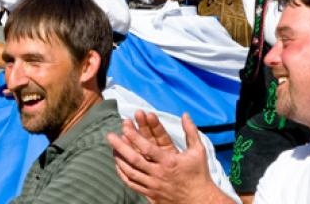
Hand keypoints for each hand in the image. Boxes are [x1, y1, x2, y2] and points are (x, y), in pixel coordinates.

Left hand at [106, 112, 223, 203]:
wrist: (200, 200)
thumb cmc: (199, 175)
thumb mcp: (198, 151)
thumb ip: (190, 132)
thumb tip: (185, 114)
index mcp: (169, 161)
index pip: (147, 147)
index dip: (134, 136)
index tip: (124, 126)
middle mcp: (159, 174)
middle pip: (134, 159)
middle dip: (120, 146)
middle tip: (109, 135)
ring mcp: (153, 185)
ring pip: (131, 172)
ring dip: (120, 160)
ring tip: (112, 149)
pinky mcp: (151, 194)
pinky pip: (133, 184)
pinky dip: (123, 175)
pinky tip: (119, 166)